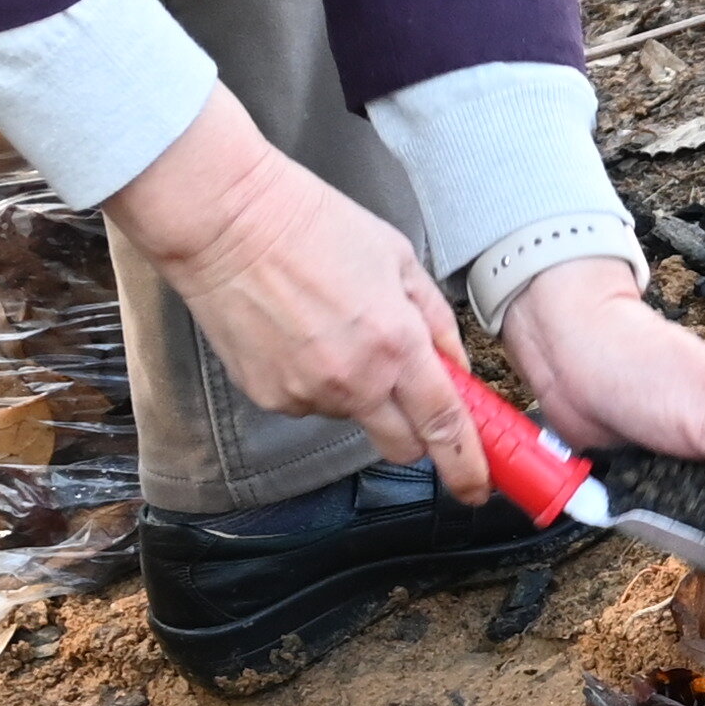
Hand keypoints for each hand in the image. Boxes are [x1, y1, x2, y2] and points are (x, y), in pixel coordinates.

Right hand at [104, 104, 486, 497]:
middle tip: (413, 399)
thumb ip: (435, 318)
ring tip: (335, 328)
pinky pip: (309, 404)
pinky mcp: (268, 397)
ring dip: (359, 392)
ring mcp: (306, 394)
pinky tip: (300, 334)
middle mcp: (354, 381)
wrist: (227, 222)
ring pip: (353, 417)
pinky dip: (316, 381)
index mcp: (396, 344)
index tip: (476, 483)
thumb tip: (454, 364)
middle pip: (402, 447)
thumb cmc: (311, 224)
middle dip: (417, 436)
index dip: (467, 463)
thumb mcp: (398, 257)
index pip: (444, 425)